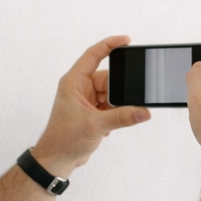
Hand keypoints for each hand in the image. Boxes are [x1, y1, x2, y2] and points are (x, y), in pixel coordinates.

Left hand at [31, 35, 150, 174]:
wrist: (57, 160)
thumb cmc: (63, 139)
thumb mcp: (96, 126)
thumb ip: (122, 117)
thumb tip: (143, 111)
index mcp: (74, 82)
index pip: (93, 55)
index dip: (109, 45)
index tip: (126, 40)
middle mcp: (80, 88)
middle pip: (109, 79)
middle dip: (119, 91)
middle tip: (127, 101)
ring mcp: (87, 101)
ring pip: (112, 95)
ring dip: (117, 107)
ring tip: (112, 120)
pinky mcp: (93, 112)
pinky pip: (111, 106)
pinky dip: (115, 115)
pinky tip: (108, 128)